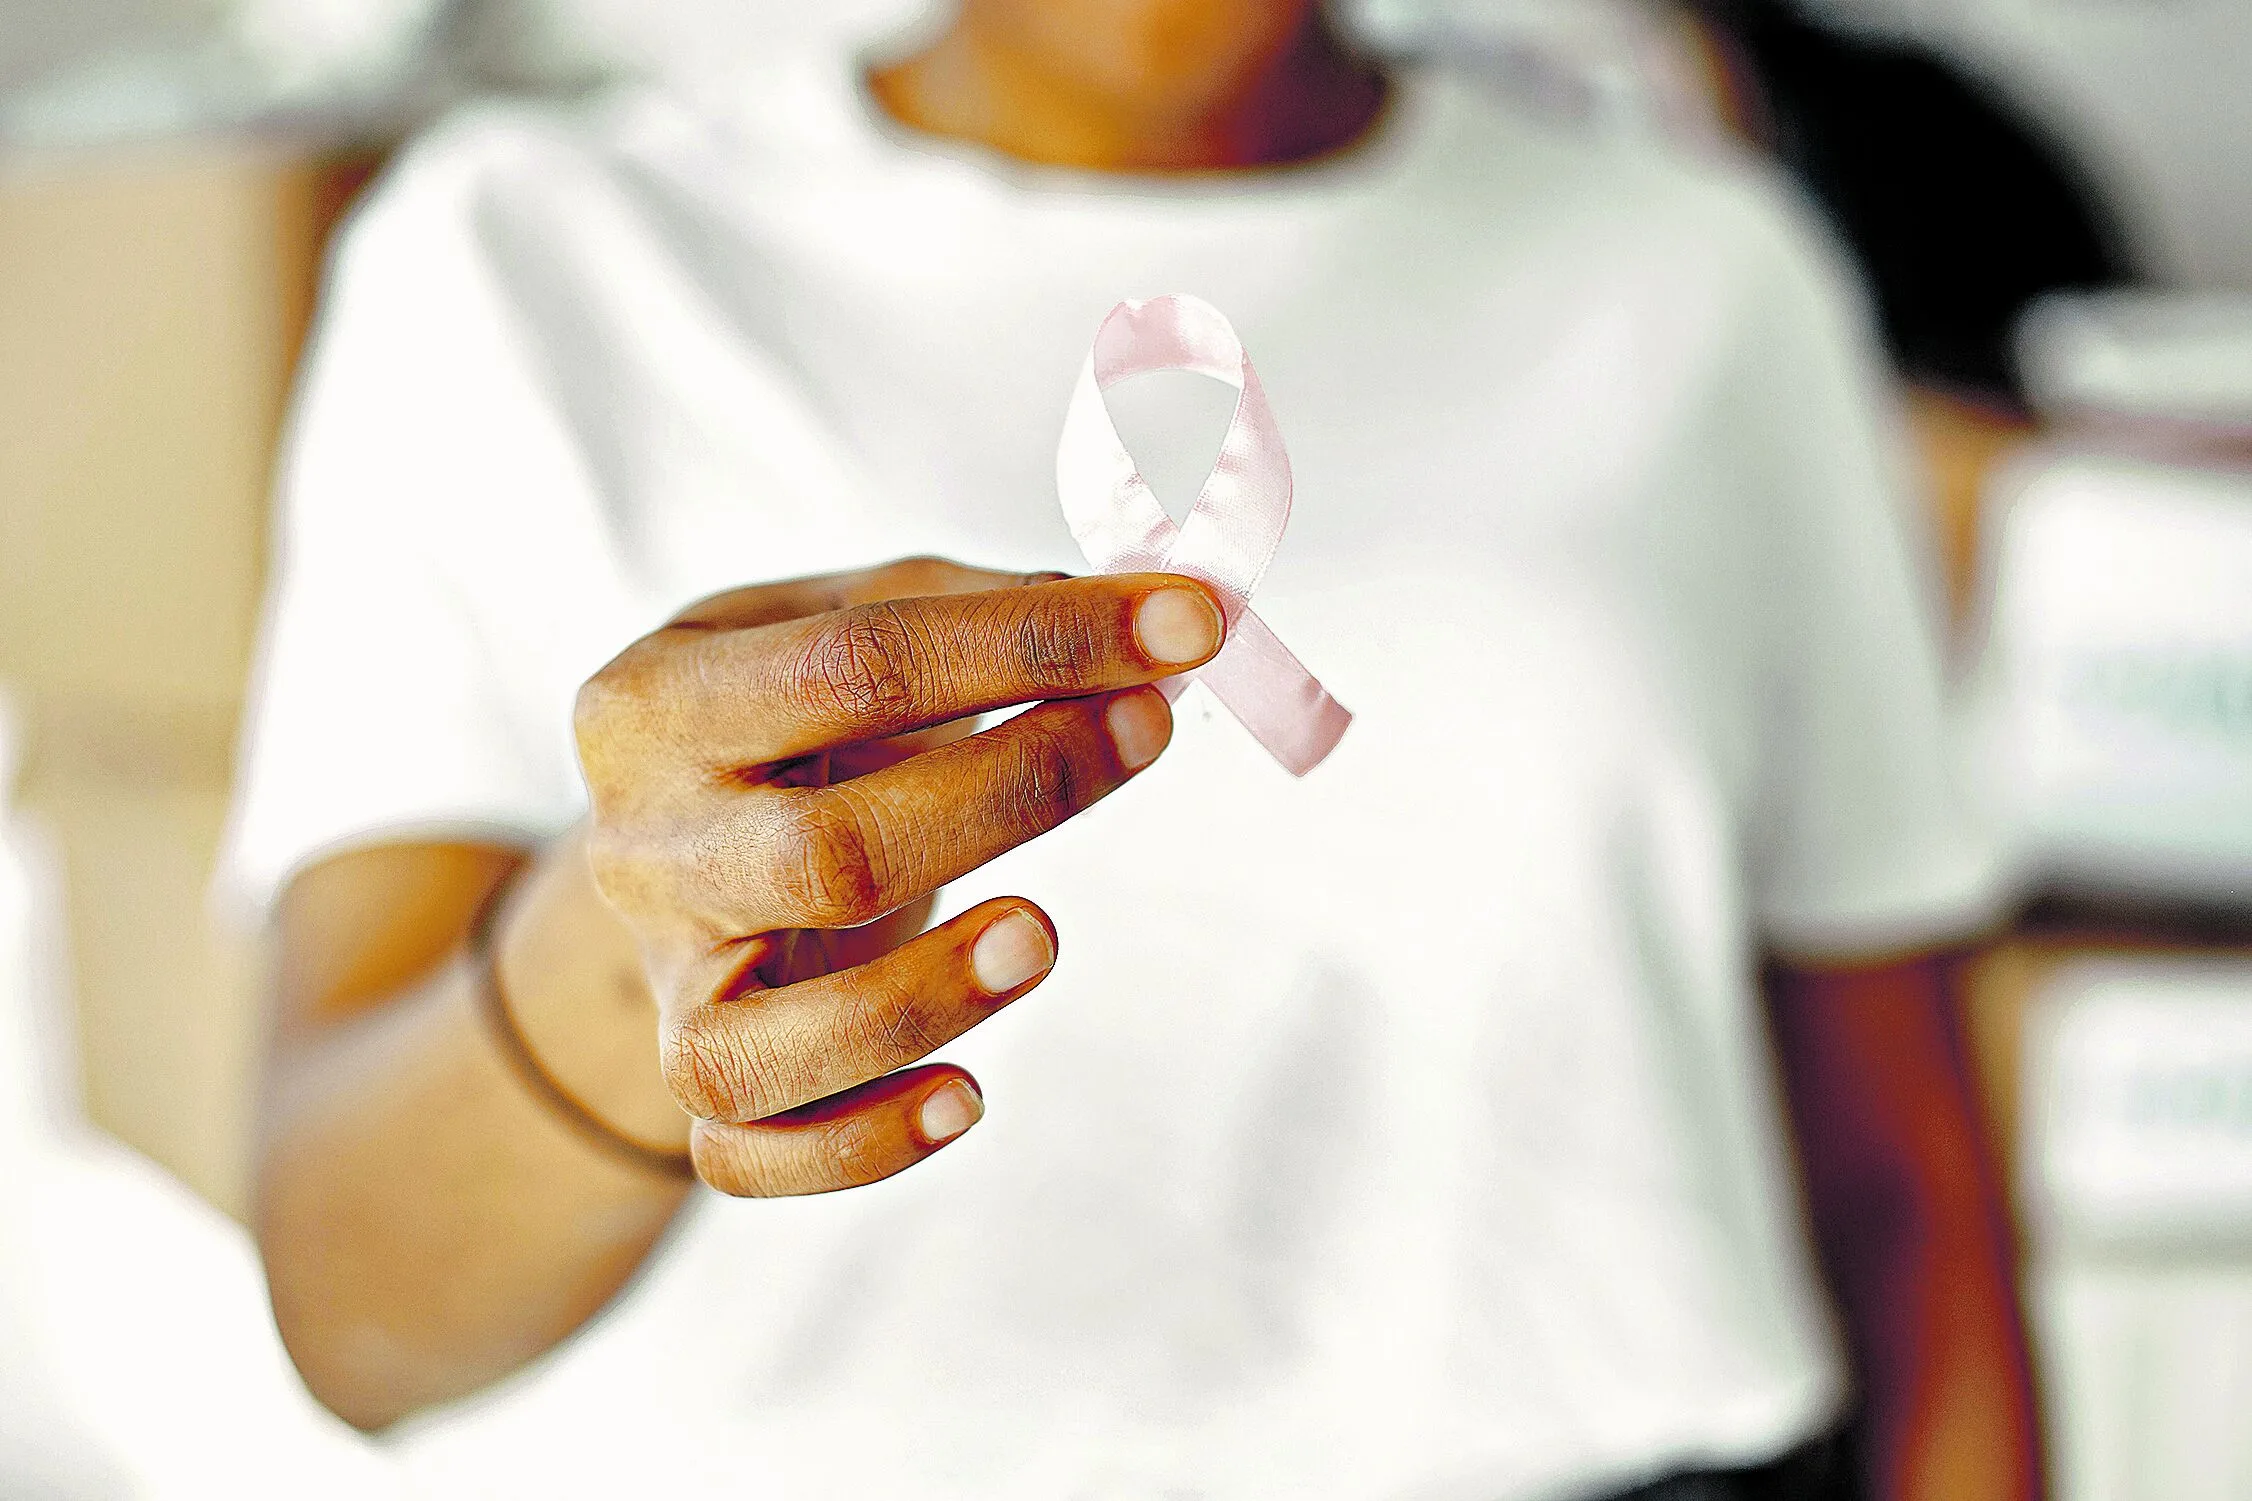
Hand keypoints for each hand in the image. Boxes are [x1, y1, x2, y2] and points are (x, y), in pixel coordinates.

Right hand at [572, 556, 1222, 1196]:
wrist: (679, 839)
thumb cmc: (788, 720)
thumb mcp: (837, 622)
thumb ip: (969, 611)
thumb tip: (1148, 622)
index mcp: (657, 700)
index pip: (855, 662)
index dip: (1035, 642)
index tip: (1184, 623)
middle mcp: (643, 847)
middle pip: (826, 854)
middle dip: (1012, 794)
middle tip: (1150, 732)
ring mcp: (667, 978)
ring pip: (757, 1043)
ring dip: (922, 998)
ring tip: (1045, 936)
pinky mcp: (695, 1079)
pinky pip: (749, 1158)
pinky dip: (861, 1147)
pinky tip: (968, 1098)